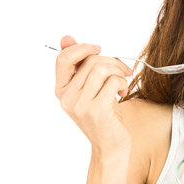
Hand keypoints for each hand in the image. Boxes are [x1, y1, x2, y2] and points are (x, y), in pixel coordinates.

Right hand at [54, 35, 133, 153]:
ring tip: (122, 83)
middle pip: (89, 61)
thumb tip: (66, 38)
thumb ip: (79, 65)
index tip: (98, 48)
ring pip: (101, 68)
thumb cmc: (104, 115)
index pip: (63, 59)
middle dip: (111, 61)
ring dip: (118, 71)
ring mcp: (80, 105)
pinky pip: (112, 80)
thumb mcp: (90, 88)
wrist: (112, 146)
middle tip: (122, 71)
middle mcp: (67, 98)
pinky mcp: (96, 110)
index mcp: (61, 90)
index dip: (81, 48)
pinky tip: (122, 92)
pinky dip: (122, 82)